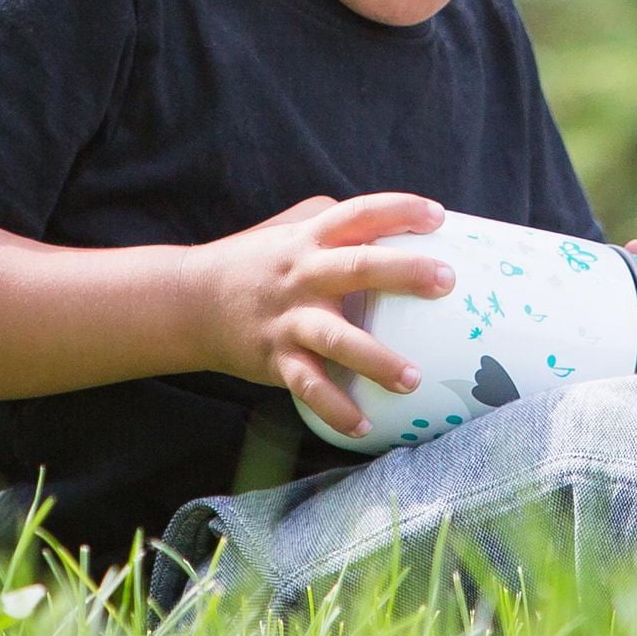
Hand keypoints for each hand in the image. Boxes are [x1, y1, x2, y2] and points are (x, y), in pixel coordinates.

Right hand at [180, 193, 453, 438]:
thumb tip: (398, 224)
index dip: (399, 210)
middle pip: (356, 267)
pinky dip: (335, 409)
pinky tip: (363, 425)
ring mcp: (289, 318)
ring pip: (336, 337)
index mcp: (310, 238)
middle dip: (404, 273)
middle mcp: (302, 273)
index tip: (438, 216)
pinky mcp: (275, 358)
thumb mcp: (291, 229)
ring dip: (376, 359)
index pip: (359, 213)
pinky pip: (308, 387)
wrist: (190, 300)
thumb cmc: (258, 261)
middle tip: (447, 281)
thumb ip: (336, 223)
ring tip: (414, 378)